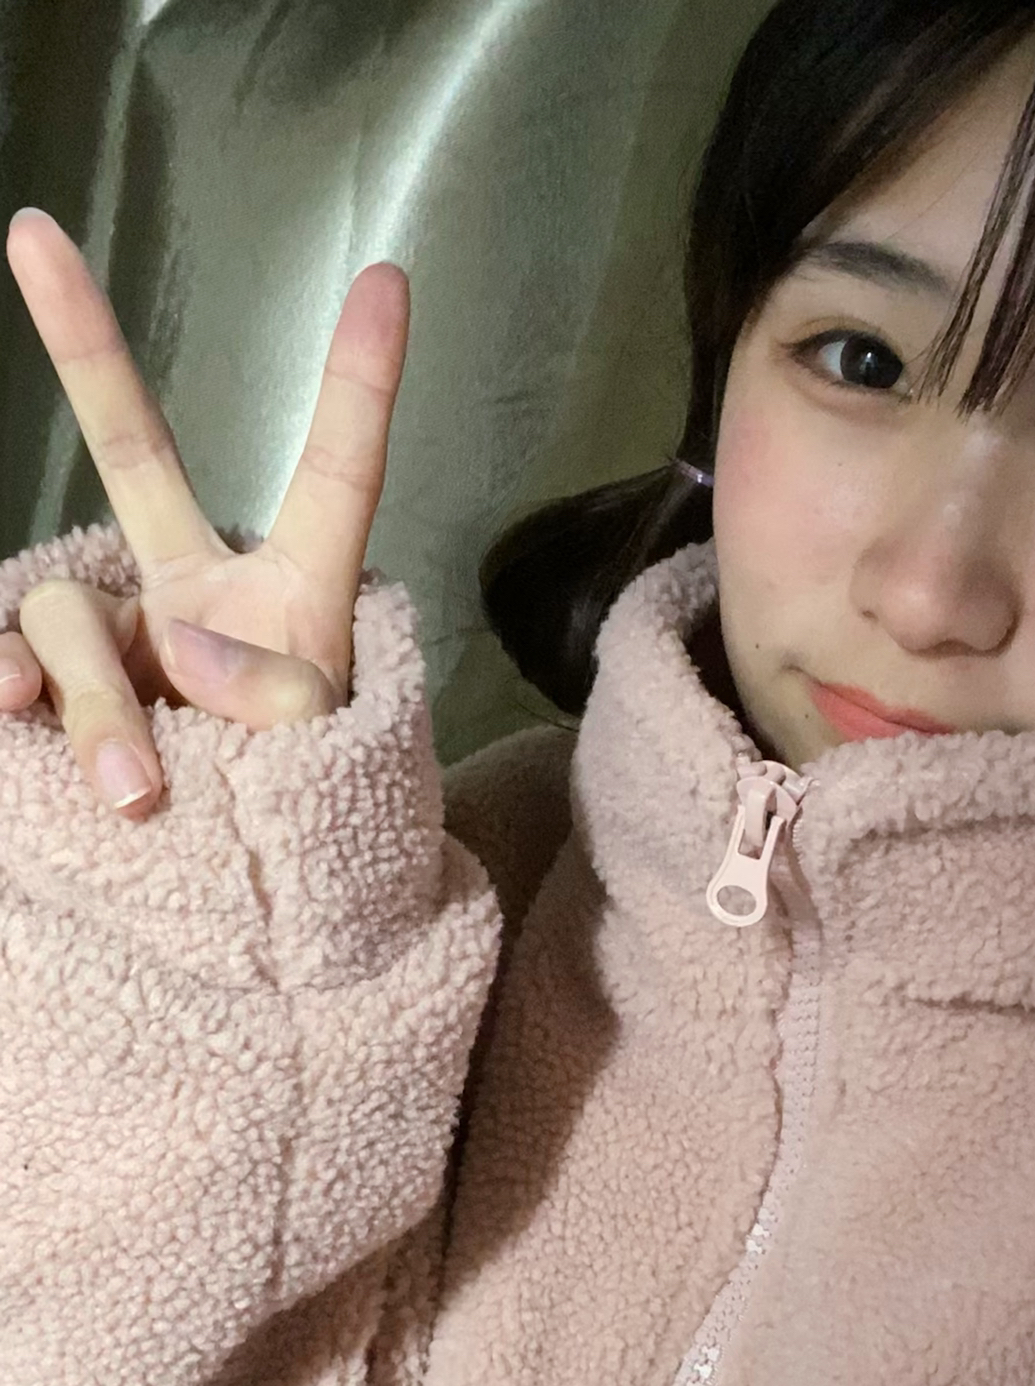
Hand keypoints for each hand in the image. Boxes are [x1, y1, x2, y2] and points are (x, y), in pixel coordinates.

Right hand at [0, 208, 409, 816]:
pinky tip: (7, 715)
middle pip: (133, 452)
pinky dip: (8, 689)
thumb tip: (181, 645)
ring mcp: (117, 633)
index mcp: (294, 589)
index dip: (361, 384)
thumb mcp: (322, 755)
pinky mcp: (55, 688)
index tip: (390, 279)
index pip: (336, 475)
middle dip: (82, 343)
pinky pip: (9, 660)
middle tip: (32, 233)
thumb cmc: (307, 810)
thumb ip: (275, 695)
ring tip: (139, 796)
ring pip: (68, 616)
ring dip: (96, 706)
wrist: (250, 897)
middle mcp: (194, 586)